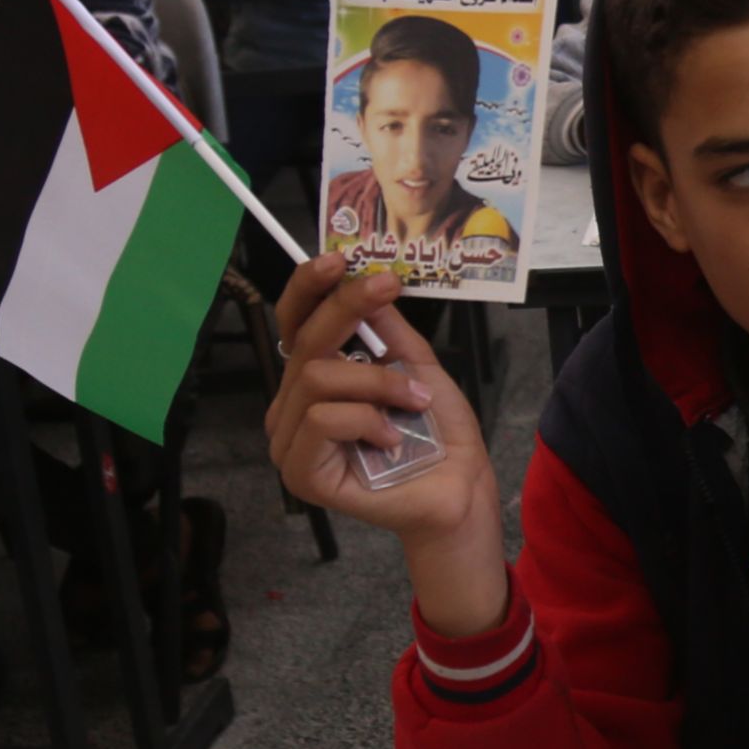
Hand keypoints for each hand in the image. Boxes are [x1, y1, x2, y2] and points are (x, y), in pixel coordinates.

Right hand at [265, 254, 502, 622]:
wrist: (458, 489)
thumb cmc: (436, 433)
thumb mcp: (416, 365)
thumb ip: (385, 328)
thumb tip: (364, 277)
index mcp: (312, 379)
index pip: (293, 324)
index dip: (309, 287)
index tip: (339, 259)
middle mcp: (292, 407)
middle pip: (304, 342)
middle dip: (348, 311)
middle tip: (388, 289)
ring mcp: (290, 442)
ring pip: (317, 377)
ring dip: (378, 382)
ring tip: (414, 403)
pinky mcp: (301, 472)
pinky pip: (325, 419)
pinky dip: (369, 420)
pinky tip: (391, 439)